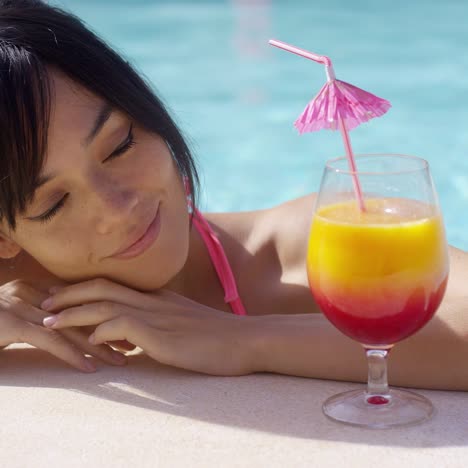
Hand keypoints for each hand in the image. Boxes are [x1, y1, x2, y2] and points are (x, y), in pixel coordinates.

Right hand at [0, 279, 127, 371]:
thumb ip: (39, 317)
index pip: (77, 302)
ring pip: (70, 327)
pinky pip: (50, 341)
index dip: (104, 316)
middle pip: (79, 312)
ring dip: (99, 345)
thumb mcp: (14, 316)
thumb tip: (65, 327)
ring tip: (120, 359)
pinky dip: (73, 354)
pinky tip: (90, 367)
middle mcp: (30, 292)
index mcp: (33, 288)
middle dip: (109, 329)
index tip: (125, 329)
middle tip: (131, 345)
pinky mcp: (12, 324)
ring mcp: (21, 306)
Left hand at [41, 278, 257, 375]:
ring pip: (106, 304)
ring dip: (74, 313)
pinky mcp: (162, 335)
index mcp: (158, 297)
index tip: (63, 296)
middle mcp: (154, 300)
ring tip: (50, 323)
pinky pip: (122, 326)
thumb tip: (133, 336)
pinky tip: (92, 341)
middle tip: (46, 304)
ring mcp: (158, 315)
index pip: (114, 284)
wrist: (244, 339)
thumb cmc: (217, 335)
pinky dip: (101, 331)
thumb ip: (159, 324)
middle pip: (103, 287)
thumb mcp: (184, 324)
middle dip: (69, 294)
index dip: (84, 288)